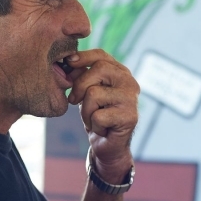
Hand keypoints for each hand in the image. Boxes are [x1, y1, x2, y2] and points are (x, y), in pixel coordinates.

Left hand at [66, 50, 139, 181]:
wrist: (107, 145)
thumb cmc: (96, 115)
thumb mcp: (85, 92)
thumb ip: (80, 76)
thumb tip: (69, 61)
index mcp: (120, 73)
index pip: (101, 55)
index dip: (83, 57)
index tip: (68, 63)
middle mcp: (129, 82)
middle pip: (98, 70)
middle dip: (79, 86)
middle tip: (74, 101)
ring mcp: (131, 99)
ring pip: (94, 94)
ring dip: (85, 111)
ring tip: (93, 118)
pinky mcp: (129, 117)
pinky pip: (97, 116)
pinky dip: (94, 125)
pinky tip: (102, 128)